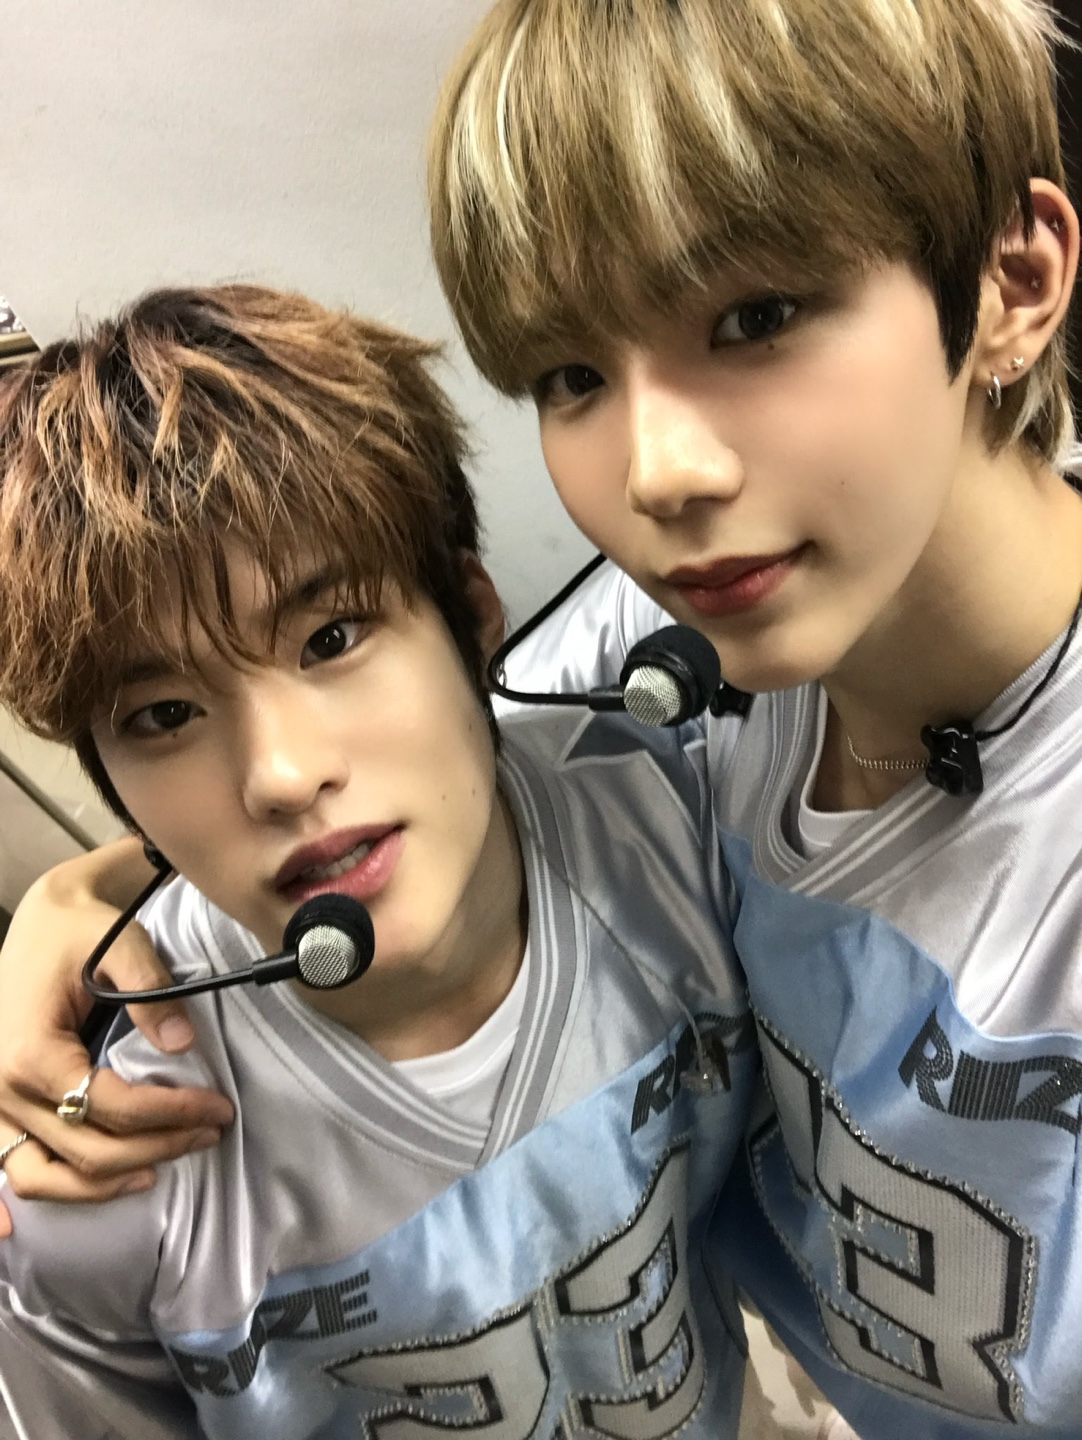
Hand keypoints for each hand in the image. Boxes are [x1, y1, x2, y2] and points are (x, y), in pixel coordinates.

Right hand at [0, 840, 233, 1232]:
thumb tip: (184, 1045)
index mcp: (32, 1051)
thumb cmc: (79, 929)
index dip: (171, 1113)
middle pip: (88, 1148)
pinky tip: (29, 1228)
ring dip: (104, 1183)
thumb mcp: (121, 943)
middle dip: (158, 1145)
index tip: (219, 1107)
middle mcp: (3, 1088)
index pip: (111, 1106)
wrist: (42, 919)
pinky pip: (4, 1168)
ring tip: (159, 1167)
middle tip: (212, 1129)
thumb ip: (151, 990)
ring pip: (44, 1176)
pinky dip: (21, 1200)